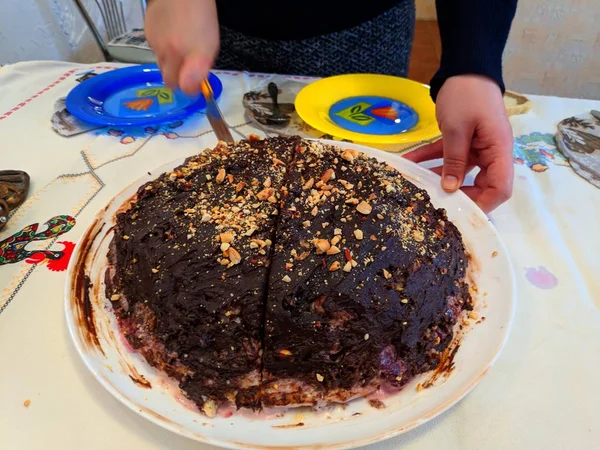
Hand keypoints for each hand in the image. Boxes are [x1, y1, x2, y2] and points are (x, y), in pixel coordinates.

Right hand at [145, 0, 218, 94]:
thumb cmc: (202, 19)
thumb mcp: (211, 46)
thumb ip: (201, 68)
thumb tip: (194, 85)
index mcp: (193, 57)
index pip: (186, 88)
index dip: (189, 90)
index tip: (193, 87)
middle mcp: (172, 54)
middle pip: (169, 81)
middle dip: (177, 80)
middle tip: (185, 71)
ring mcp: (157, 45)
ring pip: (161, 66)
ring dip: (169, 63)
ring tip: (178, 47)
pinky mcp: (147, 36)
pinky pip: (154, 50)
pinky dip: (161, 48)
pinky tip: (169, 36)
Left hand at [404, 75, 513, 212]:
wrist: (464, 67)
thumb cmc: (467, 95)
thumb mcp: (457, 129)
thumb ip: (454, 160)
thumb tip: (449, 189)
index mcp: (499, 151)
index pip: (501, 188)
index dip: (484, 204)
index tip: (461, 213)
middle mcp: (491, 153)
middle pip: (481, 185)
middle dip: (458, 196)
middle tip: (434, 203)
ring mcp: (477, 147)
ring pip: (459, 172)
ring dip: (438, 178)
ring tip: (417, 187)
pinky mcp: (463, 141)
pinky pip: (448, 156)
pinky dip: (430, 159)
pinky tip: (409, 162)